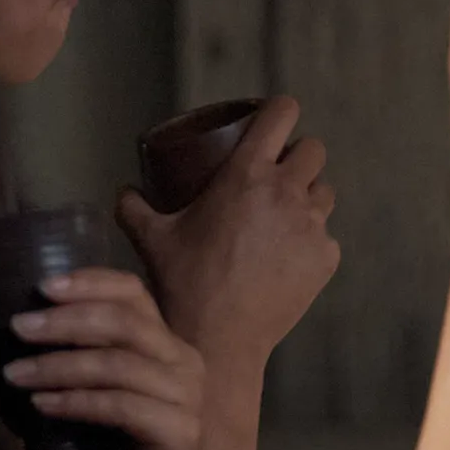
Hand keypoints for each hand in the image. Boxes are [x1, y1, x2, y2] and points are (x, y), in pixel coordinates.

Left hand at [5, 266, 206, 449]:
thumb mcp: (94, 391)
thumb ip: (81, 354)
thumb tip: (25, 318)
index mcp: (169, 346)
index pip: (133, 294)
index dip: (89, 283)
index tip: (41, 287)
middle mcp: (187, 365)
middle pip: (125, 323)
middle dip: (66, 322)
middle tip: (17, 328)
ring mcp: (189, 401)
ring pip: (118, 364)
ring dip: (59, 365)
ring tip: (14, 373)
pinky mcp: (180, 436)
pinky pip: (121, 406)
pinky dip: (76, 401)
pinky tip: (41, 404)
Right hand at [115, 96, 340, 377]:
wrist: (217, 339)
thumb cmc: (182, 283)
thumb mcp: (150, 238)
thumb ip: (133, 207)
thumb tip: (123, 191)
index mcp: (248, 174)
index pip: (283, 114)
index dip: (282, 111)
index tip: (276, 117)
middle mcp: (287, 193)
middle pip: (314, 151)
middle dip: (298, 156)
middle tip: (278, 173)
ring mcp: (312, 227)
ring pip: (324, 193)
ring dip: (308, 196)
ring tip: (285, 215)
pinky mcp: (325, 259)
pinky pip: (326, 237)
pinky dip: (310, 242)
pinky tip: (287, 257)